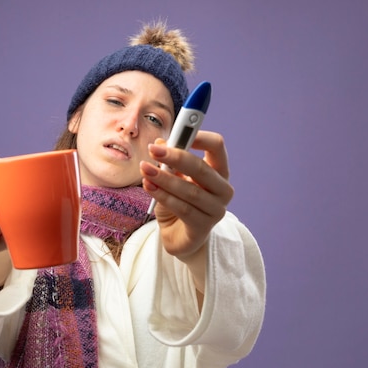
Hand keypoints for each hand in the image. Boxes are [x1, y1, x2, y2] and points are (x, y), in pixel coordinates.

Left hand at [140, 130, 233, 258]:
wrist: (179, 237)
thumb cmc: (178, 203)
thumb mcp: (172, 178)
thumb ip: (168, 161)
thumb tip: (158, 143)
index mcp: (218, 171)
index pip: (216, 146)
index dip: (199, 135)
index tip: (178, 131)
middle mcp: (222, 189)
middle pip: (202, 168)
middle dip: (176, 157)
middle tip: (152, 150)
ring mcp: (216, 210)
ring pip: (190, 190)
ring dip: (164, 178)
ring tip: (145, 169)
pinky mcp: (203, 227)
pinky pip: (182, 208)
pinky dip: (163, 196)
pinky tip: (149, 187)